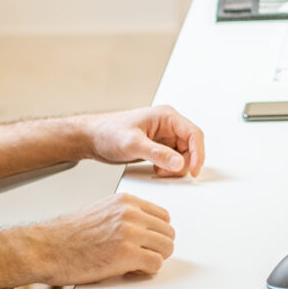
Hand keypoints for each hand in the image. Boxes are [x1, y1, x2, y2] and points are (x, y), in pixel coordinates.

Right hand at [31, 193, 175, 284]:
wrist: (44, 248)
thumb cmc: (66, 235)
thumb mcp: (100, 212)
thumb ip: (124, 216)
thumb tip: (145, 228)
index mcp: (125, 201)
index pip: (162, 216)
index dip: (156, 233)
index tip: (147, 242)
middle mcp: (130, 214)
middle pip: (168, 232)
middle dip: (157, 247)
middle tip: (142, 256)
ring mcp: (130, 233)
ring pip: (166, 248)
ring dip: (154, 259)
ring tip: (135, 264)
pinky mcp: (127, 254)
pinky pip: (155, 264)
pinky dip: (146, 271)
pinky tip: (130, 271)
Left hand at [81, 104, 204, 177]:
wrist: (90, 138)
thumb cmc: (107, 132)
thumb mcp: (133, 144)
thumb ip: (158, 154)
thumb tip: (179, 162)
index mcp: (166, 117)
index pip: (194, 134)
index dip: (198, 153)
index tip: (194, 170)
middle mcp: (167, 125)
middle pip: (190, 147)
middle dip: (183, 162)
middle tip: (168, 171)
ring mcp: (163, 137)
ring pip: (183, 155)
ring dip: (174, 167)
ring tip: (158, 170)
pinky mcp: (157, 147)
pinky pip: (172, 159)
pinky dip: (168, 168)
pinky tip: (155, 170)